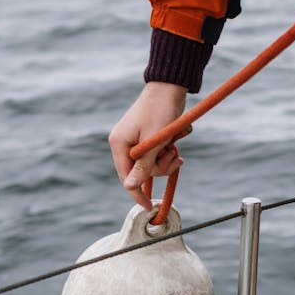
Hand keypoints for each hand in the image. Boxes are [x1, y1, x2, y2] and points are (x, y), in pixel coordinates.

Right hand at [109, 82, 187, 209]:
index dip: (136, 193)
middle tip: (172, 157)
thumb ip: (142, 166)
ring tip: (175, 150)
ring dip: (165, 162)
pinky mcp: (146, 139)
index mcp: (119, 144)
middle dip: (158, 169)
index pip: (125, 177)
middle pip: (139, 172)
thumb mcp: (154, 142)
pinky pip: (155, 156)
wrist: (170, 88)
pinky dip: (166, 156)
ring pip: (150, 166)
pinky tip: (175, 149)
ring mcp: (135, 141)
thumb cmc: (161, 112)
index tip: (148, 207)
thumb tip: (129, 188)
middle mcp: (123, 144)